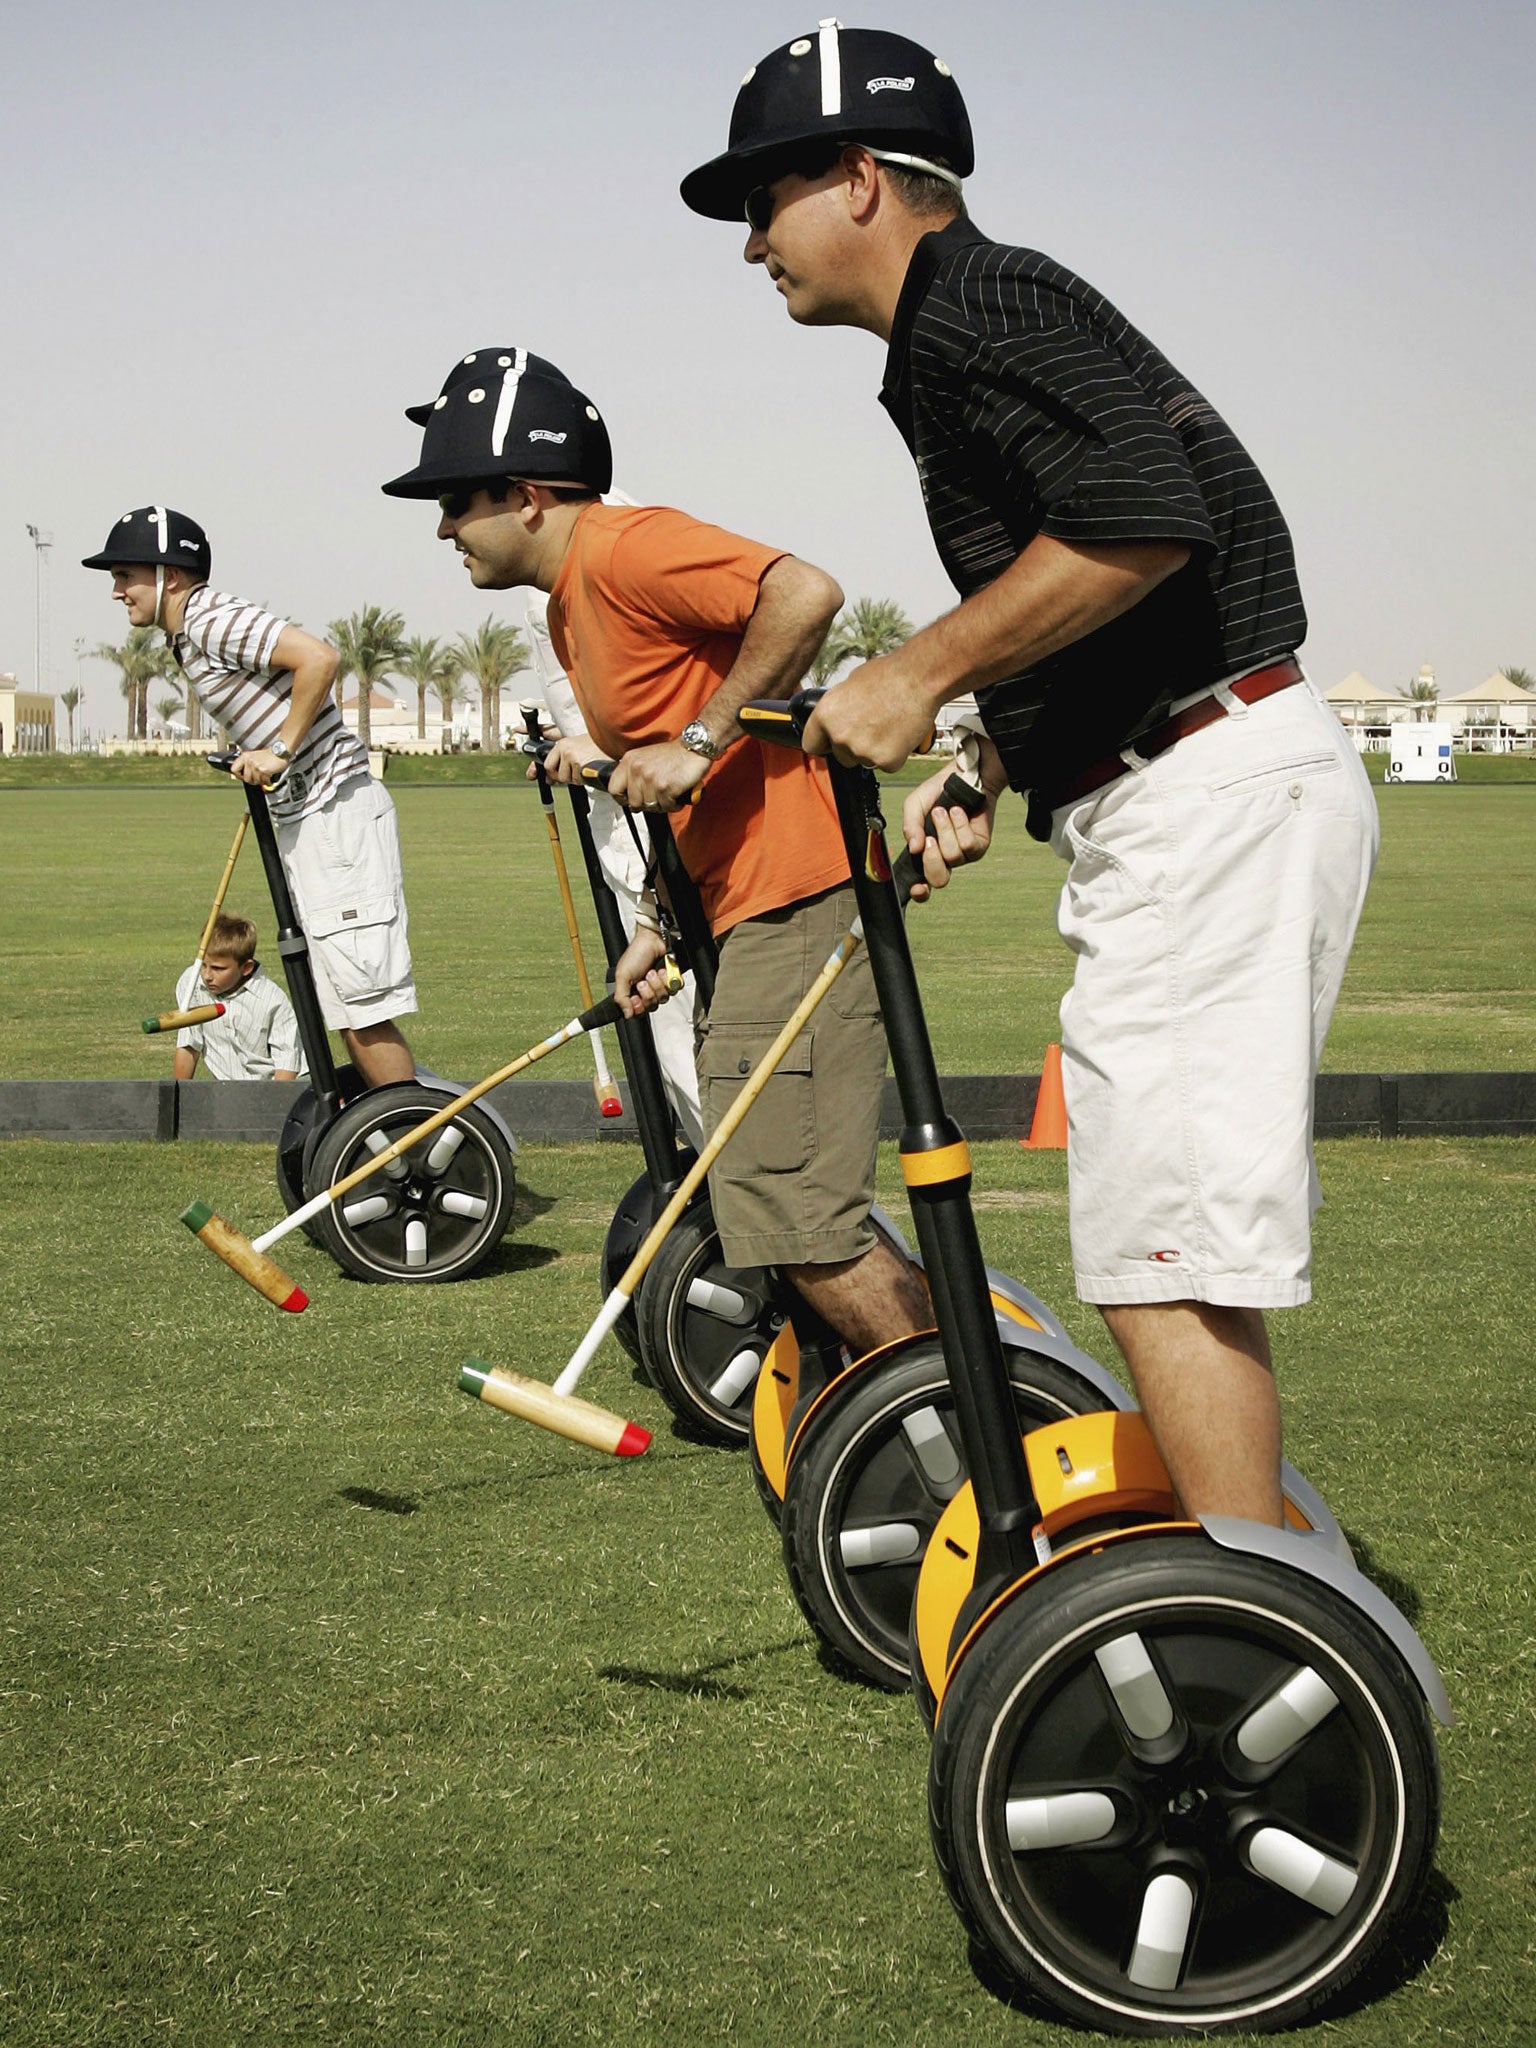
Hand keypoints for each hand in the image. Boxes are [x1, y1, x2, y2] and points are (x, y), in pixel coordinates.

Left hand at [231, 748, 286, 786]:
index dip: (238, 776)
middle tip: (257, 779)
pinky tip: (269, 778)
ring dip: (261, 781)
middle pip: (245, 778)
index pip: (234, 769)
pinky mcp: (263, 770)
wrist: (280, 751)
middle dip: (252, 780)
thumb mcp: (254, 756)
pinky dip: (267, 781)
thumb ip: (247, 764)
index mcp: (245, 756)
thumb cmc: (270, 754)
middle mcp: (249, 761)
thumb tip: (243, 774)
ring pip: (255, 781)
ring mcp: (256, 766)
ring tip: (264, 777)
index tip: (242, 777)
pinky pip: (263, 781)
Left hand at [535, 733, 606, 783]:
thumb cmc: (599, 746)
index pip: (548, 764)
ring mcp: (572, 757)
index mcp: (563, 743)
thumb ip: (562, 761)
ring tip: (588, 767)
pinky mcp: (580, 765)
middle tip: (578, 771)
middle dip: (567, 777)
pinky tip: (592, 769)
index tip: (556, 776)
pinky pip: (579, 780)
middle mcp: (565, 749)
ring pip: (568, 779)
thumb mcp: (578, 748)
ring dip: (578, 778)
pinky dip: (586, 779)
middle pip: (557, 775)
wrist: (615, 743)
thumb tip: (548, 780)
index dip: (553, 773)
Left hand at [609, 740, 709, 811]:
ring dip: (662, 804)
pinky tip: (678, 794)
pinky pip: (665, 807)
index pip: (613, 789)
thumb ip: (634, 773)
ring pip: (650, 807)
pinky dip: (674, 804)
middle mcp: (637, 769)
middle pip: (633, 803)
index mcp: (629, 761)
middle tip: (658, 797)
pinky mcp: (664, 787)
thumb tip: (629, 796)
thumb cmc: (674, 755)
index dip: (623, 799)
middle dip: (647, 804)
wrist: (695, 747)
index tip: (630, 801)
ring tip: (670, 793)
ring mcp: (650, 778)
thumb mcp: (646, 758)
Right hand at [613, 928, 674, 1017]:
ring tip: (652, 972)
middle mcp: (647, 991)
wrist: (652, 940)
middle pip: (652, 1006)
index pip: (638, 1012)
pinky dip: (668, 979)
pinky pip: (675, 989)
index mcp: (633, 992)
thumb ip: (621, 997)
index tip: (635, 997)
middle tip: (643, 979)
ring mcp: (660, 986)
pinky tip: (662, 970)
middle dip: (648, 992)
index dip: (638, 1007)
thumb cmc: (636, 954)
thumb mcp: (622, 976)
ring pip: (664, 998)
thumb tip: (626, 1015)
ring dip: (657, 983)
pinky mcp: (672, 980)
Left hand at [802, 648, 938, 769]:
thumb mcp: (851, 684)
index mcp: (826, 715)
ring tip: (889, 725)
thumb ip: (839, 706)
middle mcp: (841, 736)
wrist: (919, 678)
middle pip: (840, 756)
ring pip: (864, 761)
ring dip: (873, 750)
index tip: (831, 741)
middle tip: (871, 728)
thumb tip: (839, 715)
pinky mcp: (886, 761)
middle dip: (853, 747)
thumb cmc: (889, 675)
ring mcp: (863, 751)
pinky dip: (894, 754)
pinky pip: (886, 764)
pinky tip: (901, 733)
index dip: (824, 742)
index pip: (811, 744)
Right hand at [900, 761, 998, 901]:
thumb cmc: (939, 791)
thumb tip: (914, 848)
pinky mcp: (979, 846)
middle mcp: (944, 858)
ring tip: (944, 812)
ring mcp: (964, 854)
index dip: (919, 892)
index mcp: (926, 853)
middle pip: (939, 879)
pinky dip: (959, 825)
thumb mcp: (915, 805)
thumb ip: (910, 826)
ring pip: (952, 856)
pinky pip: (967, 844)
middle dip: (932, 859)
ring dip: (945, 831)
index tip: (917, 888)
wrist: (964, 776)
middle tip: (929, 838)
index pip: (922, 882)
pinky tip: (958, 812)